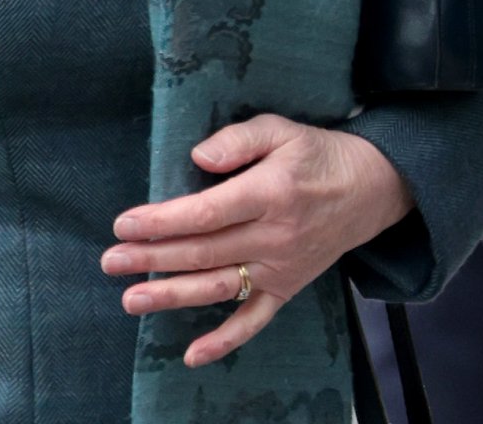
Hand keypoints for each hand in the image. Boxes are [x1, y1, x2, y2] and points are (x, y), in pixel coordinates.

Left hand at [100, 113, 413, 367]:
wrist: (371, 188)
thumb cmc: (316, 153)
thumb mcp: (281, 129)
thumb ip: (238, 139)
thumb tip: (198, 157)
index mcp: (270, 193)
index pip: (207, 213)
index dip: (163, 221)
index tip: (124, 224)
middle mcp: (274, 236)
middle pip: (203, 252)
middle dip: (152, 258)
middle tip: (111, 261)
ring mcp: (280, 268)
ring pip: (218, 288)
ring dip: (172, 297)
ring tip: (131, 299)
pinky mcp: (287, 288)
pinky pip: (254, 321)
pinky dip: (225, 341)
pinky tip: (192, 354)